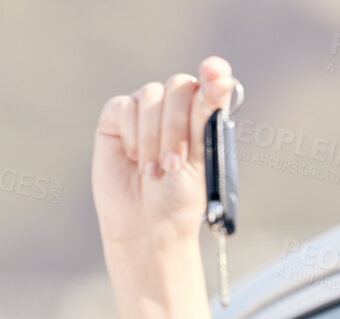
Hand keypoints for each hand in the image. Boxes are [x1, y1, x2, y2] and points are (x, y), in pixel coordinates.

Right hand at [93, 56, 240, 253]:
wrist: (147, 225)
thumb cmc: (179, 196)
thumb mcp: (201, 157)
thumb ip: (208, 115)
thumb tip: (223, 78)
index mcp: (202, 114)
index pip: (211, 81)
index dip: (213, 73)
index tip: (214, 73)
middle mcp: (174, 106)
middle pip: (179, 86)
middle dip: (177, 126)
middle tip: (173, 164)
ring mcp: (144, 110)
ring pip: (150, 96)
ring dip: (153, 137)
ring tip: (153, 171)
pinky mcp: (116, 118)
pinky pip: (124, 107)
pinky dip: (131, 134)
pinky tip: (133, 159)